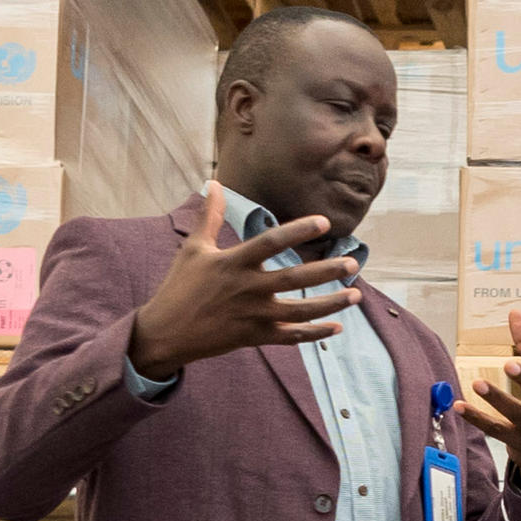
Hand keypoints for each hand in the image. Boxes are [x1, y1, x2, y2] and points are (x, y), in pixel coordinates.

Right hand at [123, 184, 357, 377]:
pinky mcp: (255, 336)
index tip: (323, 222)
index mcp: (233, 263)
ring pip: (300, 310)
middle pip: (294, 278)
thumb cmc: (180, 287)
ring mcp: (253, 315)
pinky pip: (290, 337)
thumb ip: (209, 216)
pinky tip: (337, 326)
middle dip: (326, 271)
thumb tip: (213, 183)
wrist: (165, 333)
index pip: (271, 242)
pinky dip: (314, 333)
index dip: (298, 231)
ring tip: (355, 295)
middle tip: (353, 263)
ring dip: (330, 304)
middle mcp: (247, 288)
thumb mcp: (193, 249)